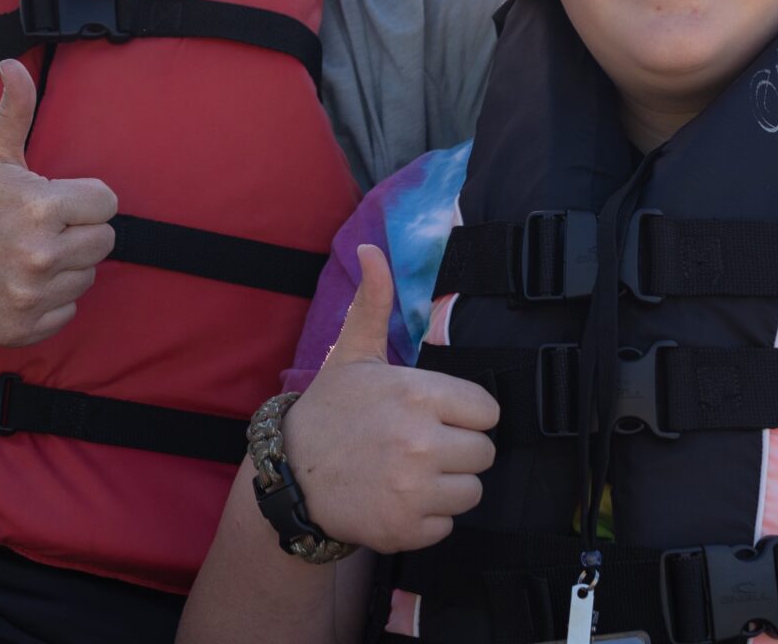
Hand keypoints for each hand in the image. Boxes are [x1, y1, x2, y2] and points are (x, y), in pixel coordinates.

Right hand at [0, 59, 118, 345]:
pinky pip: (68, 310)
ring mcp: (33, 294)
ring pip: (88, 276)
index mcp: (40, 206)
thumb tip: (13, 64)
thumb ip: (15, 109)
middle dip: (78, 231)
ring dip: (66, 266)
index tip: (57, 200)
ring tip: (28, 253)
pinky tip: (21, 282)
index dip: (84, 199)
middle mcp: (40, 253)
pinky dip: (51, 299)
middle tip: (43, 228)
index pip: (107, 203)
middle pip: (104, 241)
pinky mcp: (26, 326)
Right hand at [281, 244, 498, 553]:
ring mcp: (414, 489)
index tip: (434, 415)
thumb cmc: (331, 411)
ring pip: (471, 491)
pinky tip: (397, 498)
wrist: (291, 474)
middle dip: (456, 449)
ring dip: (446, 485)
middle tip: (418, 445)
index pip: (487, 410)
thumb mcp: (353, 353)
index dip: (463, 413)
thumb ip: (374, 303)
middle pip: (484, 452)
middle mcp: (420, 441)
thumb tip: (371, 248)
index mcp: (417, 393)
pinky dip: (427, 517)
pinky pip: (448, 524)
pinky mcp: (408, 529)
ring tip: (409, 472)